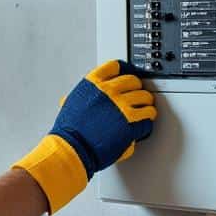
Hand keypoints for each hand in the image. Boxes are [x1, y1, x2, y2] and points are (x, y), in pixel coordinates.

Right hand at [13, 59, 155, 213]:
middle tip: (140, 96)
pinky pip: (147, 117)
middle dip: (138, 89)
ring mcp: (120, 105)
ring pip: (145, 98)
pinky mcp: (130, 122)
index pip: (115, 66)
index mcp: (93, 83)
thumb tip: (68, 101)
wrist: (73, 148)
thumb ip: (76, 99)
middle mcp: (108, 91)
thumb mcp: (69, 106)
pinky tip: (144, 125)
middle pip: (133, 81)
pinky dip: (147, 122)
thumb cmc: (69, 131)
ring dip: (147, 105)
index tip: (129, 75)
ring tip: (146, 111)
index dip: (125, 70)